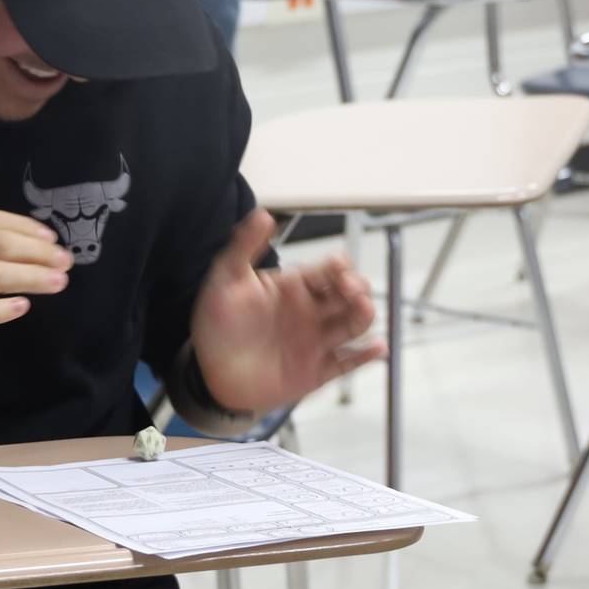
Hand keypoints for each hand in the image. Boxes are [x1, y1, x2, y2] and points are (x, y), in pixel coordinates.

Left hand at [189, 209, 385, 412]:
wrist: (210, 374)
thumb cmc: (216, 325)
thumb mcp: (225, 280)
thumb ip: (243, 246)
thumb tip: (263, 214)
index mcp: (294, 287)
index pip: (327, 270)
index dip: (338, 266)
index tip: (337, 267)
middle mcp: (310, 311)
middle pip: (349, 294)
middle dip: (356, 288)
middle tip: (350, 290)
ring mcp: (316, 341)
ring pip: (354, 324)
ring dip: (364, 314)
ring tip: (363, 309)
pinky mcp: (318, 370)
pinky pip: (349, 362)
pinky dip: (367, 355)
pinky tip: (377, 347)